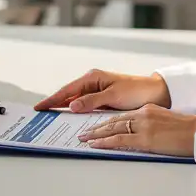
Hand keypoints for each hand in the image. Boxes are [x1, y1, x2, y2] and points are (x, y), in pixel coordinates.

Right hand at [34, 69, 170, 112]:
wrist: (156, 93)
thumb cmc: (136, 91)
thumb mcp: (113, 96)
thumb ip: (91, 101)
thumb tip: (71, 105)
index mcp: (93, 77)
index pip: (67, 90)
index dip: (52, 99)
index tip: (39, 106)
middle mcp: (92, 82)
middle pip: (68, 95)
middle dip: (54, 103)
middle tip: (39, 113)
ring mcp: (97, 91)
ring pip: (75, 101)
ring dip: (64, 108)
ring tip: (50, 117)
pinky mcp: (102, 99)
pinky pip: (84, 106)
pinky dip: (76, 111)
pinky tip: (69, 118)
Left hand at [78, 104, 195, 157]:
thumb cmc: (188, 131)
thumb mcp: (166, 122)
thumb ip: (152, 124)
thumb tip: (141, 133)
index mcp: (148, 110)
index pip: (122, 115)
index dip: (107, 121)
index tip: (97, 125)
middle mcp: (143, 114)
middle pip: (114, 120)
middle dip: (97, 126)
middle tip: (83, 131)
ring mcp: (143, 126)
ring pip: (113, 128)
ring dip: (96, 134)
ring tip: (84, 138)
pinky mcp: (145, 138)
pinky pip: (119, 140)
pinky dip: (104, 142)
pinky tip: (95, 144)